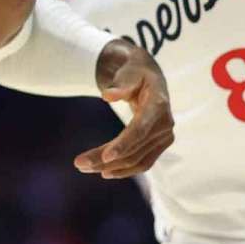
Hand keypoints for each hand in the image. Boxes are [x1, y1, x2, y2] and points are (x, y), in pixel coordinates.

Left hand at [74, 40, 173, 177]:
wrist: (149, 76)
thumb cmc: (135, 72)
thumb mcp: (129, 71)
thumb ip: (121, 83)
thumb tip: (107, 96)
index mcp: (159, 104)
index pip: (140, 129)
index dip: (124, 144)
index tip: (105, 157)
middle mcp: (165, 124)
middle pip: (134, 148)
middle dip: (106, 158)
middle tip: (79, 163)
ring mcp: (164, 137)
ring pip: (137, 159)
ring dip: (112, 167)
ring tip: (85, 167)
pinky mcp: (159, 145)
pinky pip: (143, 163)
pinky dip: (125, 169)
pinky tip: (105, 172)